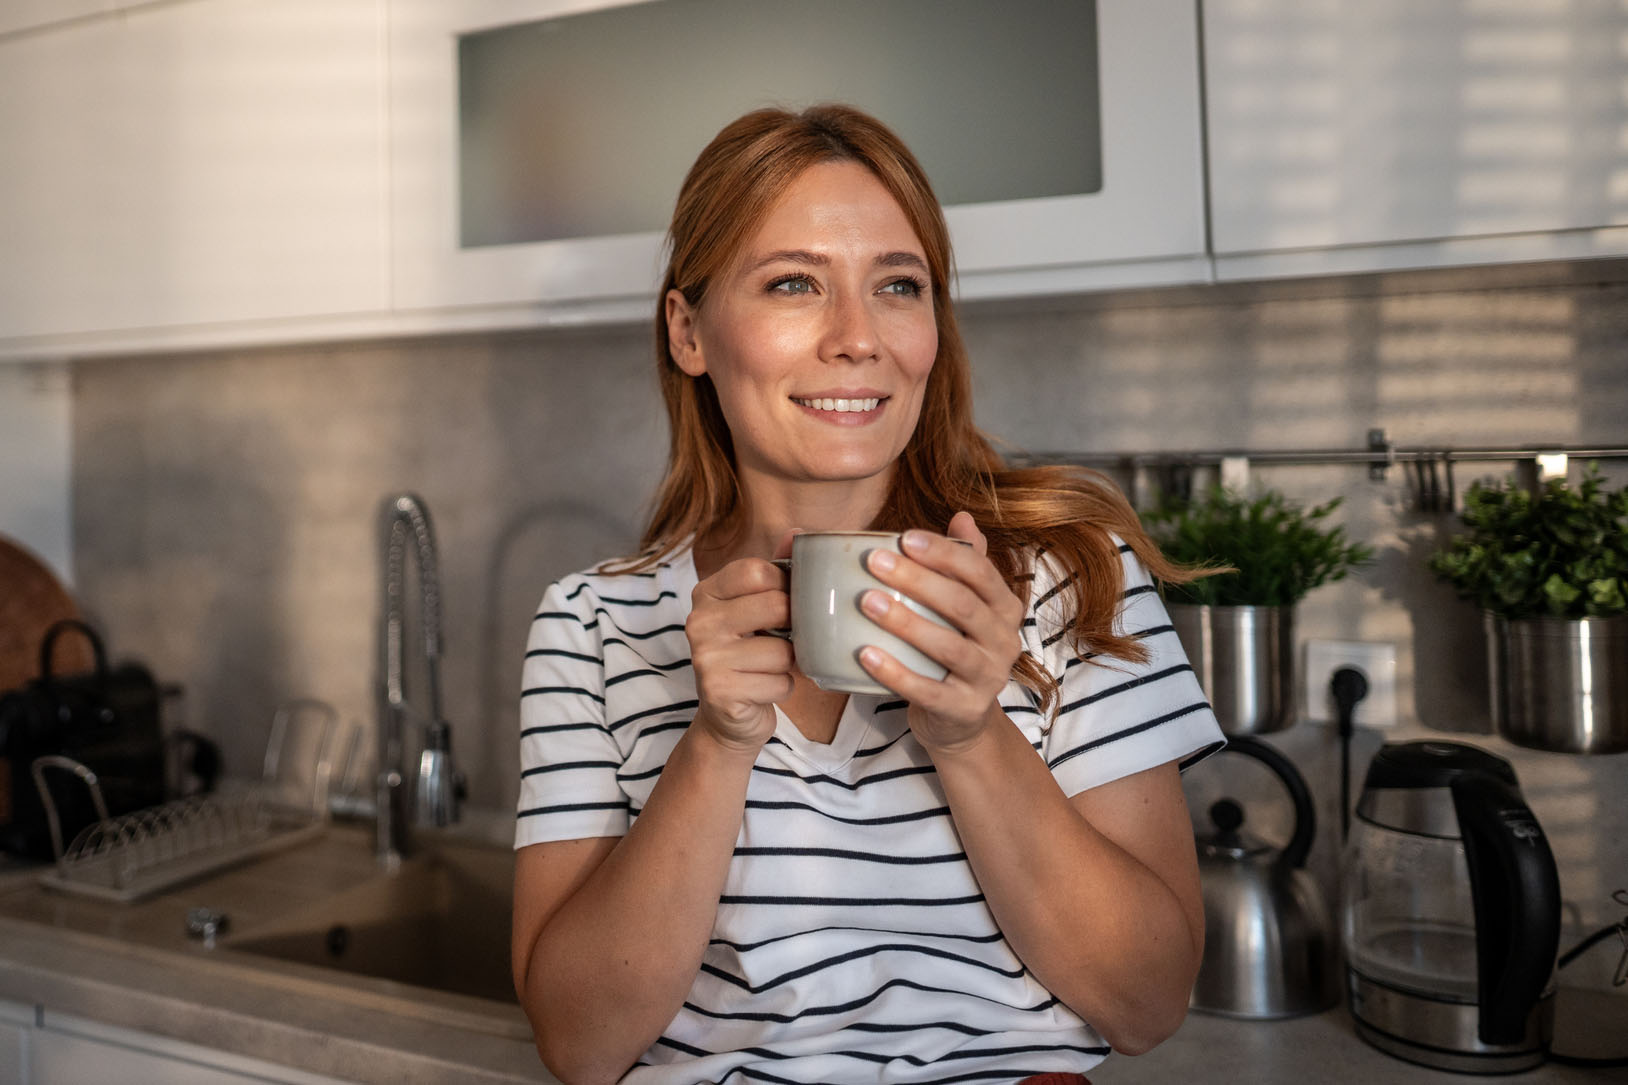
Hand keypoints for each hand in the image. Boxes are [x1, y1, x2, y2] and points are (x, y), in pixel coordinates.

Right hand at [684, 535, 795, 754]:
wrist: (729, 717)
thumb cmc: (751, 655)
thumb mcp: (759, 608)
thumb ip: (777, 569)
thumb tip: (798, 533)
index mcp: (707, 592)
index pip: (759, 571)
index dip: (785, 586)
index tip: (785, 602)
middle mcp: (699, 621)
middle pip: (776, 606)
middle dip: (793, 627)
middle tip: (785, 638)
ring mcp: (705, 657)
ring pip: (782, 650)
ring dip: (789, 663)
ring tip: (771, 667)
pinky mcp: (718, 691)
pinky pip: (779, 682)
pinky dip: (782, 688)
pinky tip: (764, 689)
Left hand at [857, 511, 1025, 753]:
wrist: (960, 719)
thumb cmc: (954, 647)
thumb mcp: (965, 606)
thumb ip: (965, 562)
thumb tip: (961, 516)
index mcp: (1005, 608)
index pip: (979, 571)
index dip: (943, 552)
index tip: (904, 538)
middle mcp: (1005, 641)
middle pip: (962, 605)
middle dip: (918, 580)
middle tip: (874, 562)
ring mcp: (988, 678)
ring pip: (948, 647)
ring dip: (905, 622)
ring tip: (866, 601)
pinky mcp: (964, 710)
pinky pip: (928, 691)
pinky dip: (895, 673)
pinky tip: (865, 654)